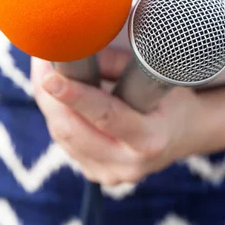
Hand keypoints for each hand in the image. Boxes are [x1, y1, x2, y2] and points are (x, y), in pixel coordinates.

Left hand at [31, 49, 205, 185]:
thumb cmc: (174, 100)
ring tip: (43, 69)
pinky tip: (55, 94)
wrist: (187, 134)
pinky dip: (57, 115)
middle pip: (72, 130)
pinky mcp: (96, 173)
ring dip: (48, 102)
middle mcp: (127, 164)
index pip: (105, 116)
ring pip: (62, 136)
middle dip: (48, 94)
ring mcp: (109, 174)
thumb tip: (79, 50)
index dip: (74, 96)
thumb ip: (119, 66)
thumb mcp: (159, 78)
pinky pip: (65, 142)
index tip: (50, 76)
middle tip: (38, 58)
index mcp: (149, 140)